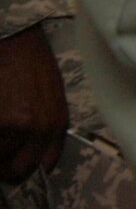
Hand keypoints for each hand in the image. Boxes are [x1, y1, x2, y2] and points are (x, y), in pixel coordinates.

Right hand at [0, 26, 68, 181]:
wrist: (15, 39)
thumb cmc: (31, 64)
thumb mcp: (50, 96)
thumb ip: (44, 126)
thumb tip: (29, 154)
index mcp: (57, 122)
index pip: (44, 164)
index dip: (26, 167)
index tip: (14, 164)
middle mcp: (40, 128)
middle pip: (18, 169)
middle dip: (4, 165)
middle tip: (1, 150)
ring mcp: (16, 125)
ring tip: (0, 124)